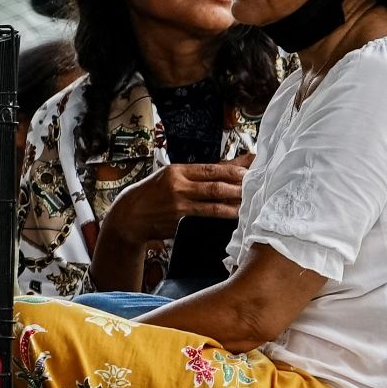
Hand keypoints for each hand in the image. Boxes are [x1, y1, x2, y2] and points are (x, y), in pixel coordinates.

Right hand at [104, 155, 251, 243]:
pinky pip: (205, 218)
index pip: (211, 168)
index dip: (233, 170)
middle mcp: (178, 185)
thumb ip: (198, 174)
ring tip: (250, 204)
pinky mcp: (179, 221)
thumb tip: (228, 166)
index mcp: (177, 171)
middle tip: (256, 187)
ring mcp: (178, 204)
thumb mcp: (171, 177)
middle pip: (214, 185)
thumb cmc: (152, 193)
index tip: (251, 170)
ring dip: (234, 205)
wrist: (129, 215)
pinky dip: (221, 216)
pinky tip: (234, 216)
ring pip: (213, 204)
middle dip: (238, 187)